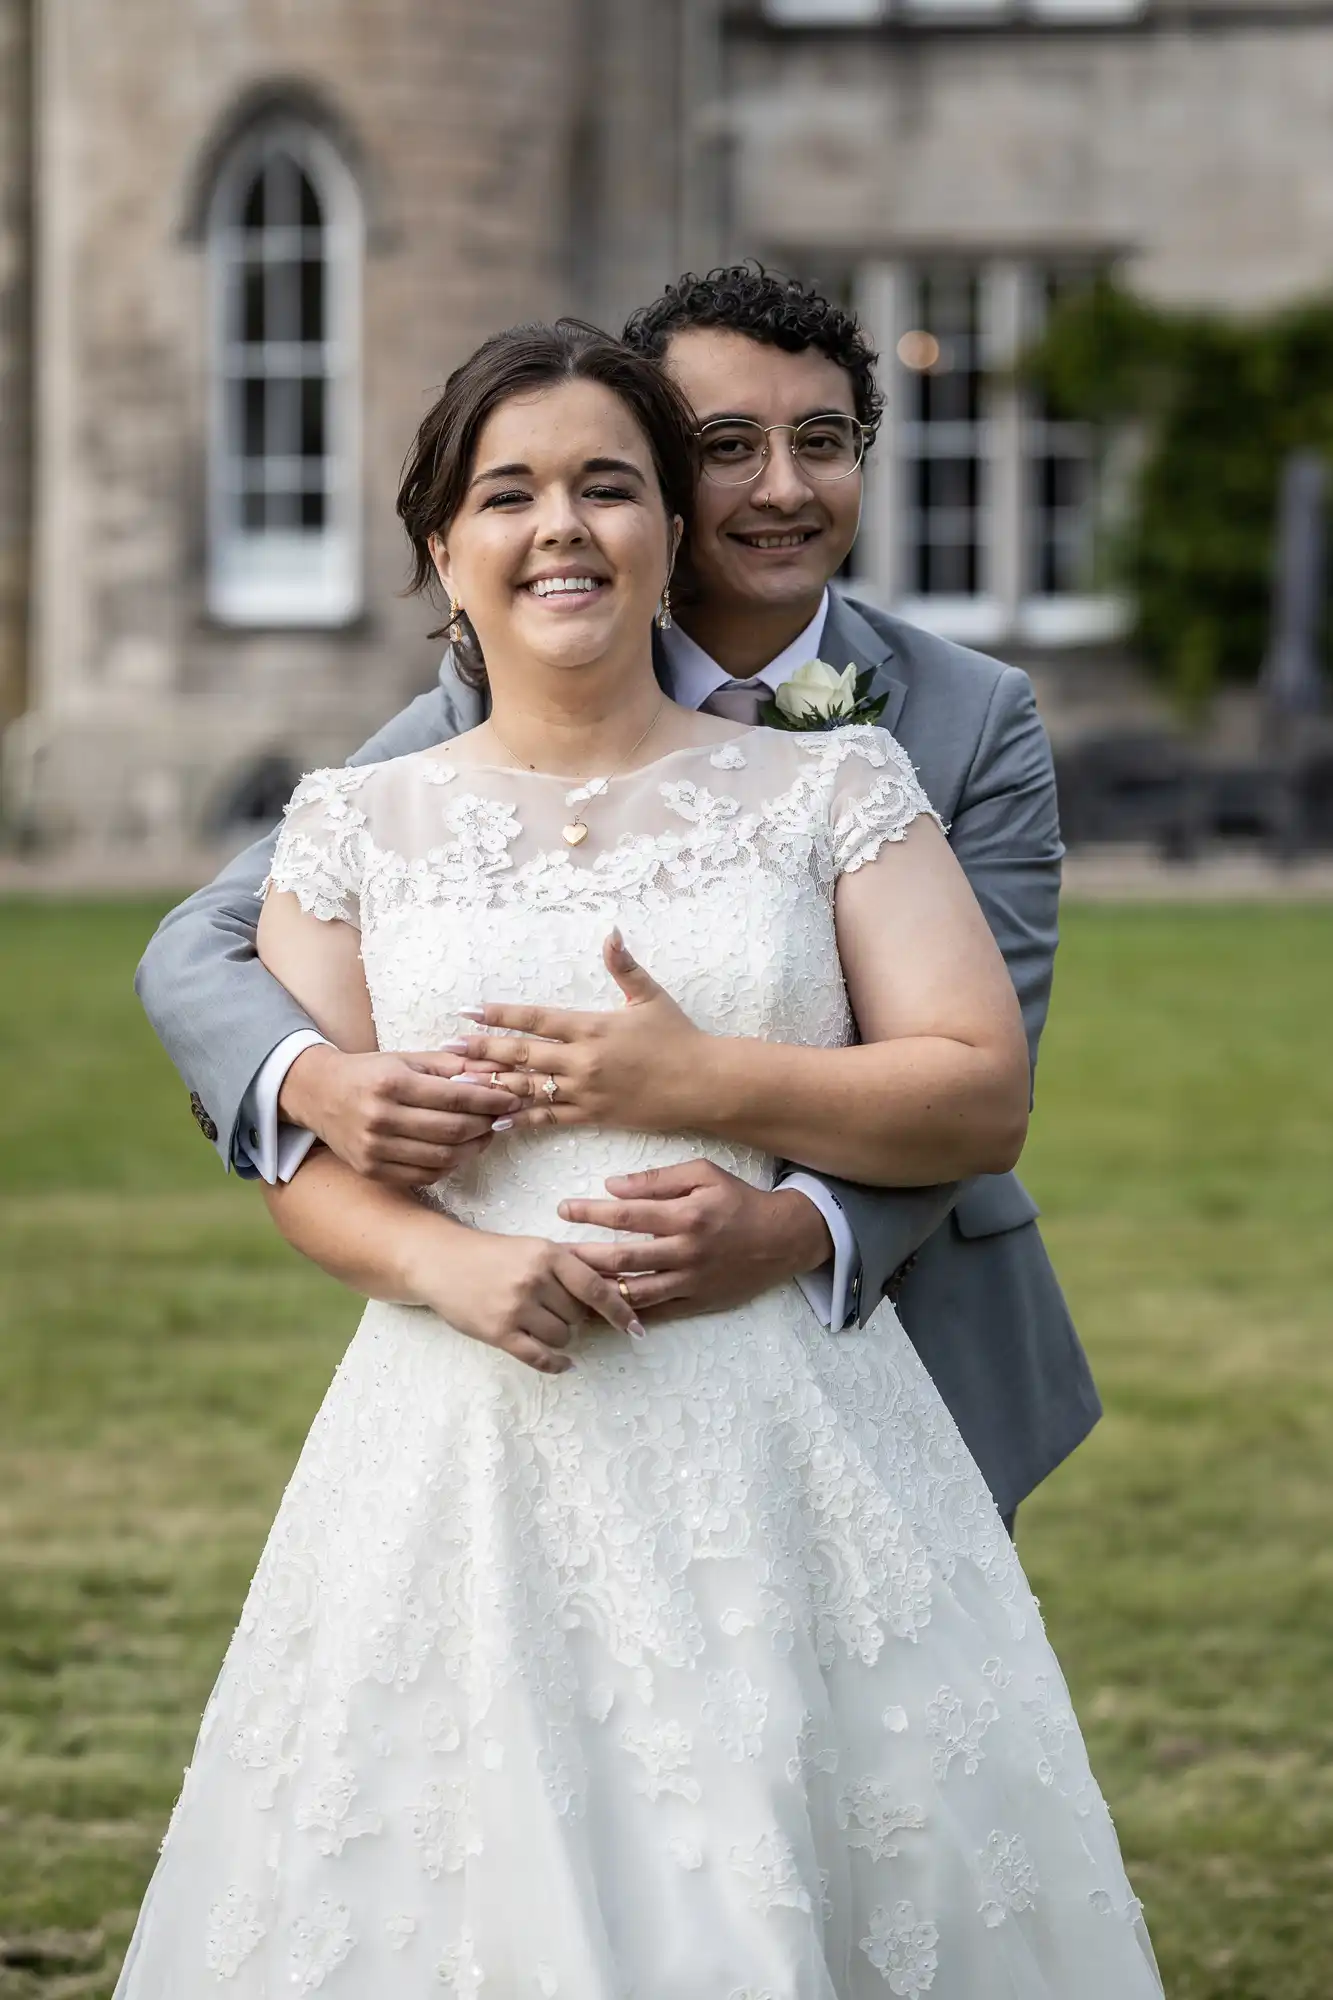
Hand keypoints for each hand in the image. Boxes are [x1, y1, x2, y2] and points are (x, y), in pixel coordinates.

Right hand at [280, 1044, 521, 1187]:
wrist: (318, 1094)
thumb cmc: (370, 1073)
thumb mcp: (406, 1059)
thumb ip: (451, 1066)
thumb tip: (495, 1072)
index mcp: (391, 1082)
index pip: (455, 1096)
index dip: (490, 1099)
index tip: (513, 1097)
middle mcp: (380, 1117)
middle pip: (452, 1129)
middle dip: (487, 1124)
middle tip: (504, 1117)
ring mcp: (374, 1149)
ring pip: (442, 1157)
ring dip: (474, 1148)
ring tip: (486, 1134)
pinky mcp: (371, 1170)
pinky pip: (424, 1175)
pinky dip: (449, 1165)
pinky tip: (459, 1151)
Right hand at [405, 1227, 645, 1373]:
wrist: (441, 1262)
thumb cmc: (493, 1255)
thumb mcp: (533, 1248)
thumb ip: (569, 1266)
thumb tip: (616, 1287)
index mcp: (547, 1254)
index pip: (594, 1287)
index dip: (619, 1310)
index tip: (636, 1329)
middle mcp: (533, 1280)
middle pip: (579, 1315)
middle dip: (574, 1316)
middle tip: (553, 1307)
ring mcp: (515, 1308)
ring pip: (563, 1337)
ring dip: (560, 1336)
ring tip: (540, 1322)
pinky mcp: (498, 1333)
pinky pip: (539, 1357)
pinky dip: (556, 1363)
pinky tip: (563, 1362)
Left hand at [446, 930, 705, 1133]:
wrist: (703, 1084)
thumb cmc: (679, 1037)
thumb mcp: (650, 996)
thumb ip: (624, 965)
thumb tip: (611, 932)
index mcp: (592, 1026)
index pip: (535, 1018)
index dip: (499, 1014)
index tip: (469, 1011)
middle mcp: (582, 1059)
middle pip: (522, 1054)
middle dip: (482, 1049)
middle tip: (448, 1046)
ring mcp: (585, 1091)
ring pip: (528, 1087)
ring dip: (491, 1084)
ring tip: (459, 1083)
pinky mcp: (593, 1116)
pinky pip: (549, 1119)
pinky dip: (520, 1119)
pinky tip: (495, 1121)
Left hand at [558, 1161, 833, 1317]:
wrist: (782, 1239)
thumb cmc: (739, 1200)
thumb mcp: (704, 1174)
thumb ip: (658, 1180)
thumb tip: (613, 1187)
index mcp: (685, 1215)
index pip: (626, 1215)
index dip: (590, 1212)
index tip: (563, 1210)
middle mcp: (685, 1251)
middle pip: (622, 1258)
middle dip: (582, 1256)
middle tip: (552, 1254)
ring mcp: (691, 1282)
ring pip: (634, 1292)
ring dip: (598, 1289)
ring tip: (567, 1285)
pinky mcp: (697, 1303)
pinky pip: (656, 1313)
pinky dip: (627, 1314)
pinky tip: (601, 1311)